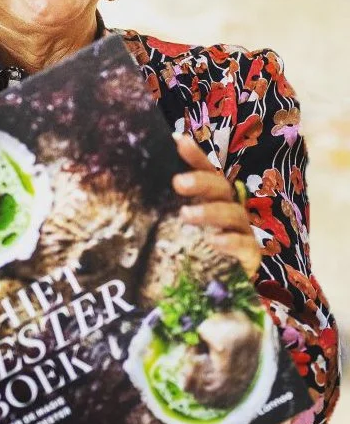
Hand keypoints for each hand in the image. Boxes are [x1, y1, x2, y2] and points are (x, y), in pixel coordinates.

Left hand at [171, 132, 261, 279]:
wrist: (254, 283)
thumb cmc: (223, 248)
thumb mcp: (205, 224)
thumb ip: (190, 205)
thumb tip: (167, 174)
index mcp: (222, 198)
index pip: (209, 172)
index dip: (196, 156)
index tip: (178, 141)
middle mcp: (236, 208)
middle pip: (220, 188)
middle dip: (200, 182)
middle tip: (177, 182)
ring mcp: (247, 230)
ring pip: (231, 214)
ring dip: (209, 213)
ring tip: (185, 215)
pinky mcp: (255, 255)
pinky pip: (245, 245)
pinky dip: (230, 242)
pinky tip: (214, 241)